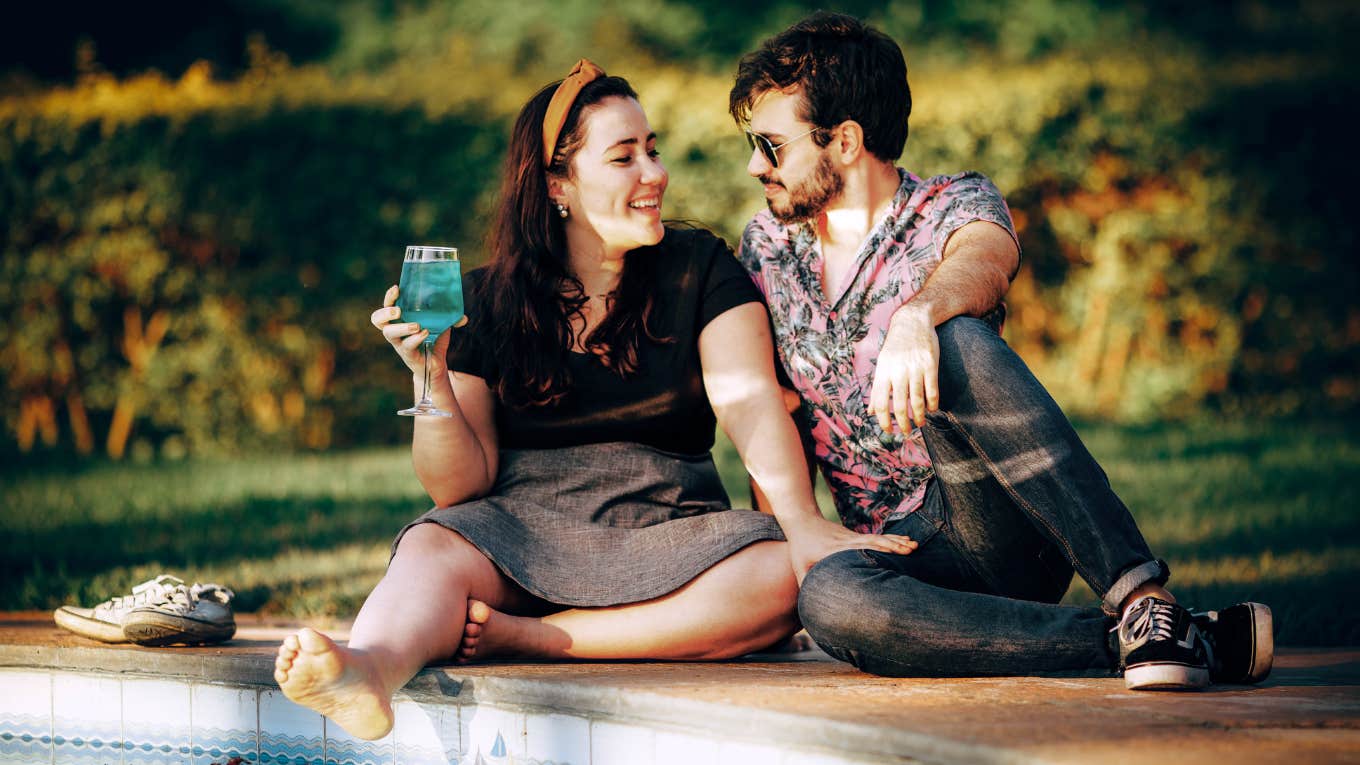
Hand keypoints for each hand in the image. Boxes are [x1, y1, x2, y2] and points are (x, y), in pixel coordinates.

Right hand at [370, 285, 451, 376]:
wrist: (435, 365)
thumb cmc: (433, 340)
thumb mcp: (442, 325)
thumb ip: (450, 318)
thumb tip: (463, 317)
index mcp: (400, 319)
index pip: (387, 305)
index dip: (389, 297)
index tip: (397, 288)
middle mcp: (395, 330)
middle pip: (378, 319)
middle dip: (385, 312)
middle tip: (399, 310)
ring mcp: (399, 343)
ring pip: (389, 333)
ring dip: (401, 327)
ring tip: (416, 325)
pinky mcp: (407, 354)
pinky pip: (407, 346)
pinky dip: (416, 338)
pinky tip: (426, 333)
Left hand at [783, 513, 916, 583]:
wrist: (802, 520)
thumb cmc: (800, 547)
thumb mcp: (800, 566)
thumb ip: (807, 584)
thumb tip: (811, 605)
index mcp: (835, 550)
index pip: (858, 550)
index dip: (876, 552)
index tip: (893, 555)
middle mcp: (847, 542)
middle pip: (873, 543)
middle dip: (893, 546)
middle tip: (911, 550)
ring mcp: (852, 537)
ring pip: (878, 538)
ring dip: (896, 541)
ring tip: (914, 545)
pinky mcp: (854, 536)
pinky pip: (876, 537)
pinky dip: (891, 539)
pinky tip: (904, 540)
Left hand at [869, 304, 938, 432]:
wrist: (913, 321)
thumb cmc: (895, 347)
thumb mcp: (882, 365)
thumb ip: (877, 389)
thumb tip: (870, 412)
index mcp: (883, 372)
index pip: (880, 403)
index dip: (883, 420)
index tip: (888, 431)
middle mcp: (897, 371)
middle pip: (898, 405)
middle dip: (902, 423)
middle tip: (906, 432)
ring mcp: (915, 368)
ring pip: (916, 400)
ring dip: (918, 416)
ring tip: (920, 423)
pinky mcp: (930, 365)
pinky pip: (932, 390)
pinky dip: (932, 403)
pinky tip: (931, 409)